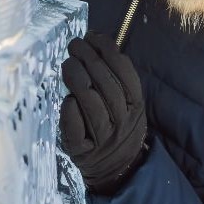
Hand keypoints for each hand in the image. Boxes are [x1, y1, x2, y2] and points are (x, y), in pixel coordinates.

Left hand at [58, 32, 148, 194]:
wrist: (117, 167)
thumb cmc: (117, 125)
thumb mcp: (128, 104)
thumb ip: (116, 77)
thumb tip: (96, 41)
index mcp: (136, 106)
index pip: (125, 72)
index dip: (108, 50)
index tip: (93, 35)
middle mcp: (123, 121)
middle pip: (106, 84)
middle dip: (89, 58)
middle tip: (74, 44)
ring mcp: (103, 137)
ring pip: (91, 103)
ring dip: (77, 78)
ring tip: (68, 62)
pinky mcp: (83, 150)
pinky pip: (77, 129)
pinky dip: (71, 112)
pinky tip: (67, 98)